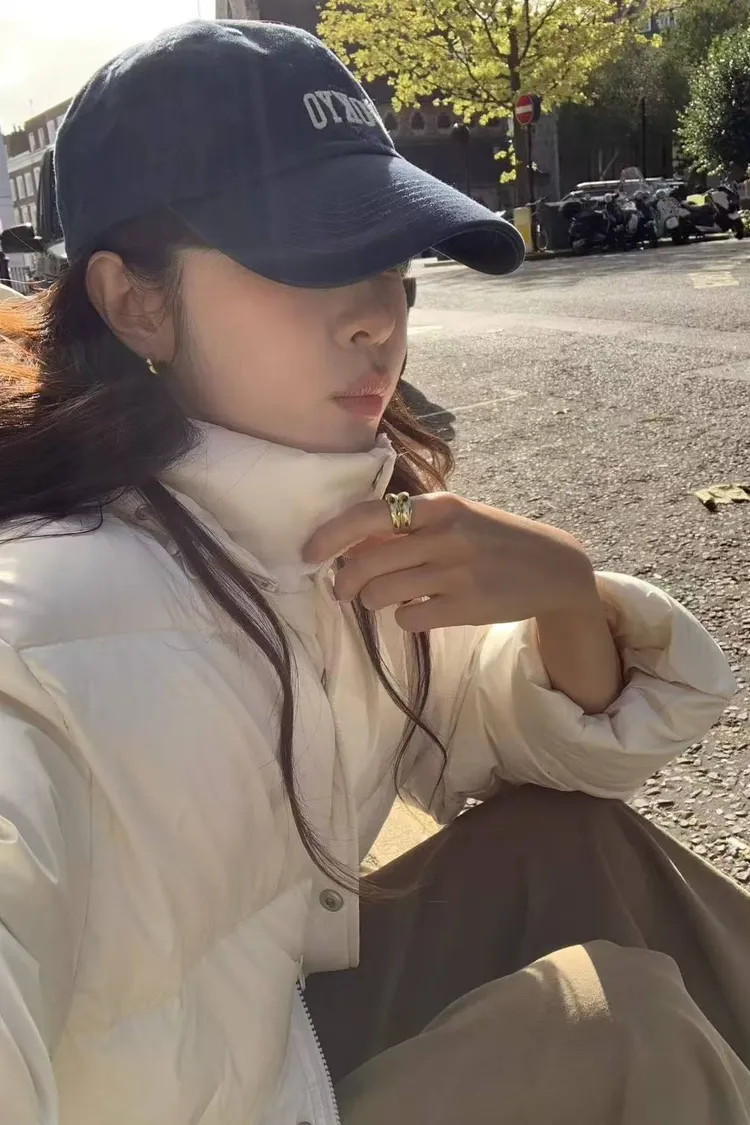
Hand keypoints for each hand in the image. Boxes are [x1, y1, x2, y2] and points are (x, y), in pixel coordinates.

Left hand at [303, 492, 599, 632]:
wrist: (553, 567)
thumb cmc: (492, 539)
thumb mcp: (455, 519)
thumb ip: (407, 527)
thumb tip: (349, 544)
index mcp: (438, 507)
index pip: (368, 516)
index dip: (330, 536)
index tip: (308, 553)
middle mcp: (444, 535)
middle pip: (367, 563)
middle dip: (344, 582)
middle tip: (342, 591)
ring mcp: (456, 572)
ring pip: (382, 593)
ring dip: (371, 601)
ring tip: (380, 599)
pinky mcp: (466, 606)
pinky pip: (409, 618)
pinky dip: (404, 618)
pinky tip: (418, 611)